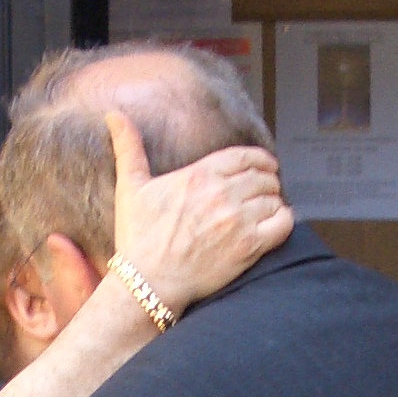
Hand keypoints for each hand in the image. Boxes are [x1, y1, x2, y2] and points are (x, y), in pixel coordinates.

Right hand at [109, 113, 292, 311]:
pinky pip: (284, 223)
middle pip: (264, 176)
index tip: (264, 166)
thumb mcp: (130, 187)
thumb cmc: (139, 237)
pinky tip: (273, 225)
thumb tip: (113, 114)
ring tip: (266, 210)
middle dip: (267, 182)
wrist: (149, 282)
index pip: (246, 156)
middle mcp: (222, 194)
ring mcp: (238, 221)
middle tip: (264, 191)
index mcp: (200, 174)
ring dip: (273, 202)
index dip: (260, 160)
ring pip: (275, 198)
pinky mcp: (250, 247)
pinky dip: (283, 220)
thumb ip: (129, 147)